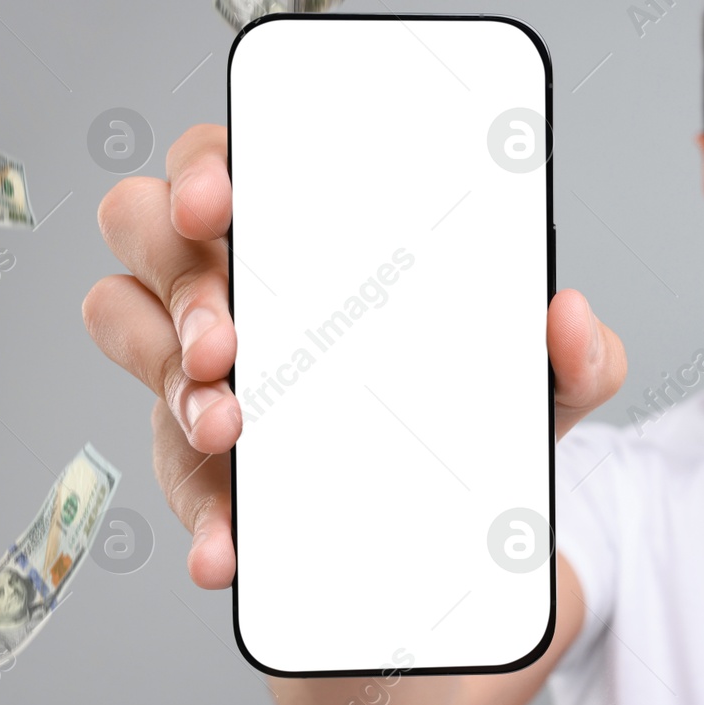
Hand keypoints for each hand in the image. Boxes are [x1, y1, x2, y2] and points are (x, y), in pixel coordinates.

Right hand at [83, 124, 624, 589]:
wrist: (458, 540)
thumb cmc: (478, 416)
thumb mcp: (544, 385)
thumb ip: (580, 354)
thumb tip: (570, 315)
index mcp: (314, 238)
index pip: (233, 160)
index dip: (208, 164)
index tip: (221, 198)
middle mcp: (242, 285)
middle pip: (146, 228)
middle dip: (177, 274)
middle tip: (230, 334)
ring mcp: (206, 368)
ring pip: (123, 325)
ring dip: (167, 372)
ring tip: (230, 424)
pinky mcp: (199, 461)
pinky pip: (169, 471)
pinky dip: (200, 510)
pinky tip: (231, 544)